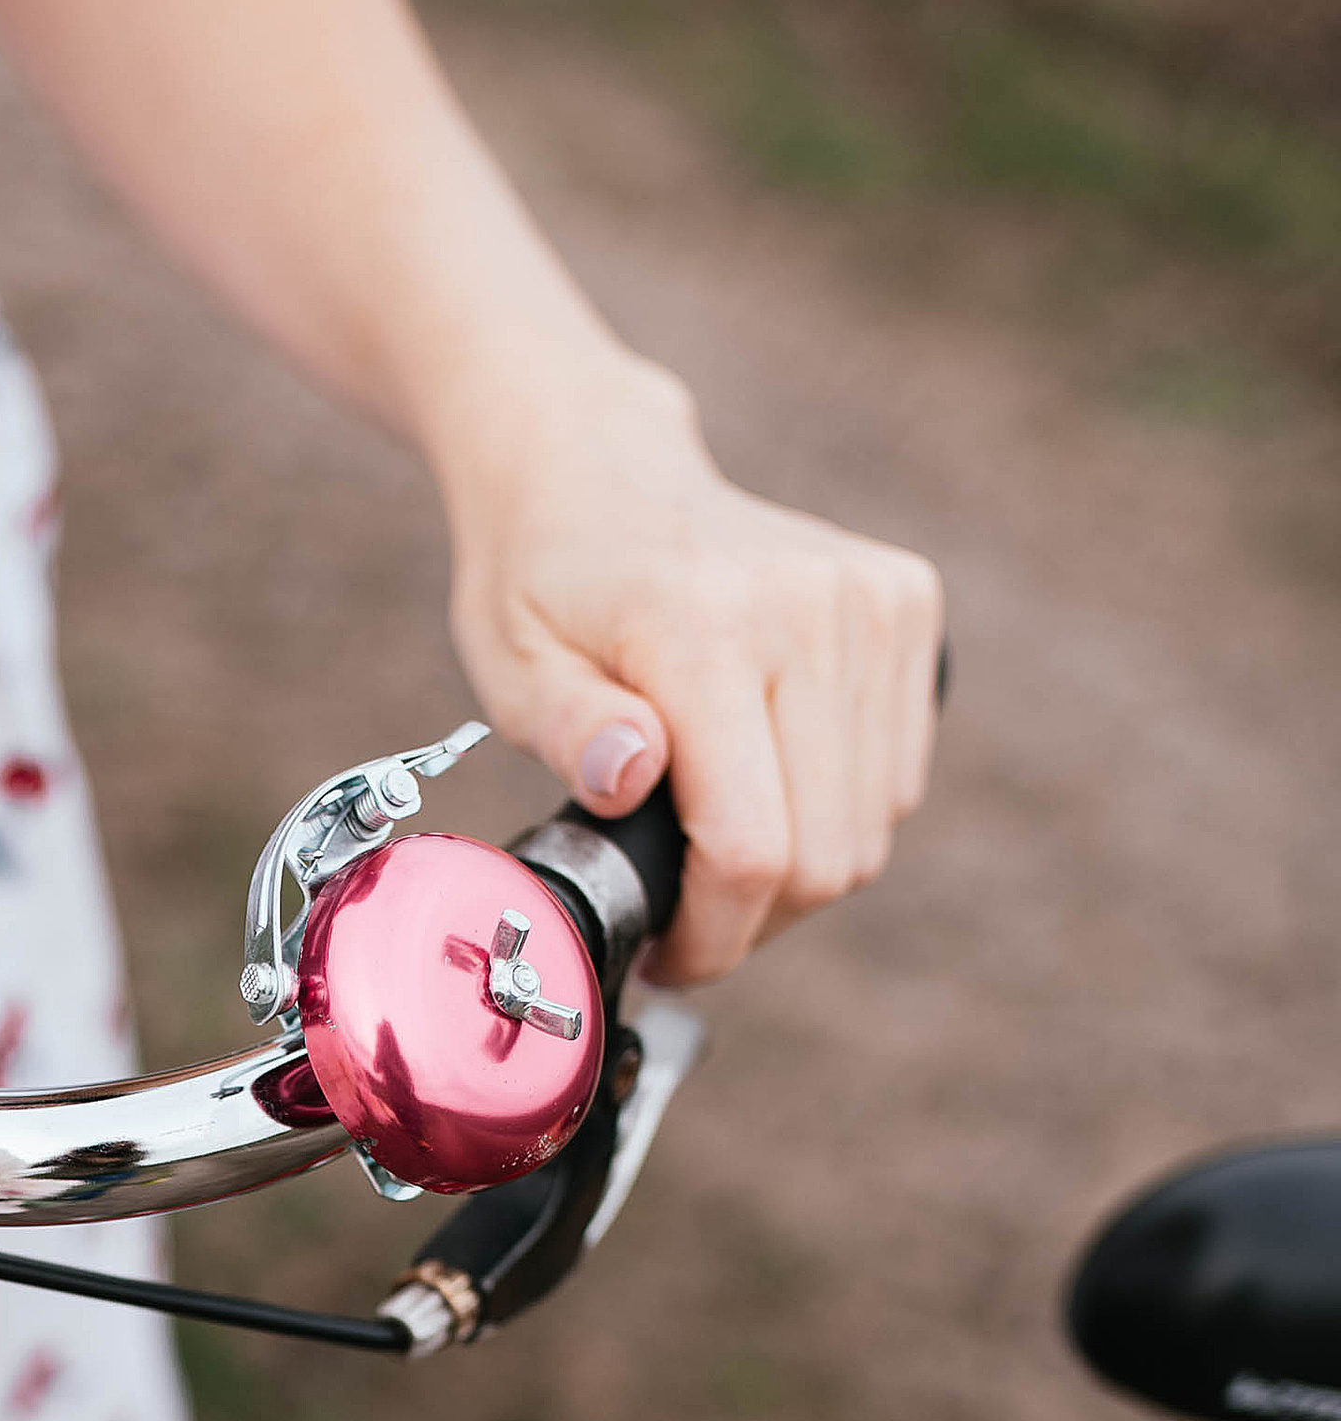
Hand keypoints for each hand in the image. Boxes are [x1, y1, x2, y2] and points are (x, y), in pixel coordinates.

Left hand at [443, 356, 943, 983]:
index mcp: (706, 630)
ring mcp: (875, 603)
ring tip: (719, 848)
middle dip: (752, 917)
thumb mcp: (510, 664)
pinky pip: (897, 778)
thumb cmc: (543, 582)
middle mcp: (812, 610)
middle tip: (686, 912)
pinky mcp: (911, 605)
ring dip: (799, 872)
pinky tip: (770, 787)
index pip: (750, 847)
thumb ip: (569, 727)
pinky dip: (840, 813)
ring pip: (872, 831)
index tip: (665, 953)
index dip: (712, 936)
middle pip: (824, 857)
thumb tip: (632, 773)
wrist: (599, 467)